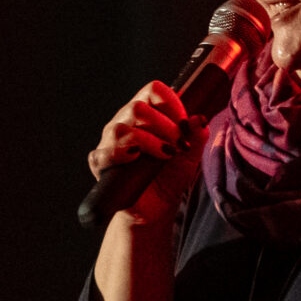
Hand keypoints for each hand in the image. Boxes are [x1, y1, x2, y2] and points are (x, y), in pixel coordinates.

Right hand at [88, 81, 202, 223]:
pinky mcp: (100, 164)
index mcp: (146, 113)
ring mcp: (109, 142)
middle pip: (137, 108)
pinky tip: (136, 159)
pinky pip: (103, 154)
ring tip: (166, 155)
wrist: (155, 210)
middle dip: (164, 126)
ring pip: (121, 129)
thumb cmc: (169, 178)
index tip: (185, 123)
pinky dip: (121, 154)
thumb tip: (199, 120)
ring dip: (148, 141)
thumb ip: (196, 137)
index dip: (171, 102)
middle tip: (180, 145)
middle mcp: (124, 122)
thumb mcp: (189, 157)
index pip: (153, 90)